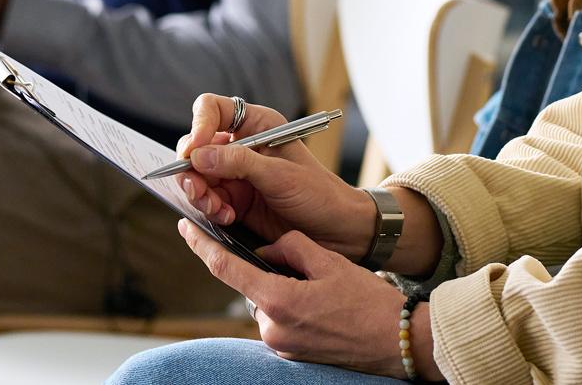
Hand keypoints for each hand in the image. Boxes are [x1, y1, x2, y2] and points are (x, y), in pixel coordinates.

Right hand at [177, 95, 444, 275]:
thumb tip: (199, 155)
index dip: (198, 126)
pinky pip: (207, 201)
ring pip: (198, 177)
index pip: (212, 110)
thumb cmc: (319, 194)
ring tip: (219, 209)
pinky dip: (210, 210)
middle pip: (197, 147)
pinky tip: (228, 218)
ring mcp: (236, 175)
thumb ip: (239, 163)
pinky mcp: (234, 201)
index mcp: (257, 125)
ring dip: (200, 194)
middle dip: (193, 170)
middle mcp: (242, 147)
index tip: (194, 150)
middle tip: (200, 190)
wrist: (338, 231)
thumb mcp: (280, 175)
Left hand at [179, 222, 442, 379]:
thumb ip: (291, 247)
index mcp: (279, 302)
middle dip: (269, 268)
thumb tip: (270, 249)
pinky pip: (280, 319)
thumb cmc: (368, 302)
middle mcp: (272, 329)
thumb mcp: (329, 262)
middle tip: (309, 265)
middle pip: (253, 284)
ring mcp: (281, 345)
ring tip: (325, 289)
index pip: (227, 269)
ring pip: (268, 301)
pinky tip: (323, 304)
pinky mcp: (291, 354)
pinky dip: (292, 304)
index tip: (185, 228)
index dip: (202, 246)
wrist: (396, 341)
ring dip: (284, 288)